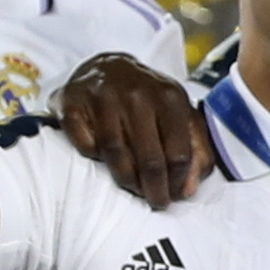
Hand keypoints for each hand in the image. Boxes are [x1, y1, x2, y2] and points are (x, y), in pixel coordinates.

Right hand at [60, 52, 211, 204]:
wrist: (105, 67)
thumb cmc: (148, 99)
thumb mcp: (180, 115)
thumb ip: (196, 149)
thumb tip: (188, 189)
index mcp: (169, 97)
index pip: (178, 153)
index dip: (177, 181)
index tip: (173, 195)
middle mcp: (137, 95)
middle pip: (149, 158)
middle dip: (154, 189)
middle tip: (155, 202)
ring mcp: (103, 97)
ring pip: (116, 153)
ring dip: (126, 178)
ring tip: (132, 188)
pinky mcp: (73, 102)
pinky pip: (84, 143)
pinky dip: (92, 155)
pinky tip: (100, 158)